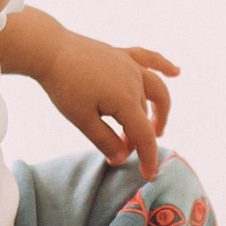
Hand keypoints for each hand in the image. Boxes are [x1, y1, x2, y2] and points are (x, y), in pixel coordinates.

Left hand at [27, 23, 176, 176]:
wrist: (50, 50)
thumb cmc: (64, 85)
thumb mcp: (82, 120)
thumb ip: (104, 140)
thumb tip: (122, 157)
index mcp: (126, 100)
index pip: (144, 135)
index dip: (148, 157)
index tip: (148, 175)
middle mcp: (134, 81)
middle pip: (146, 114)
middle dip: (143, 135)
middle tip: (132, 149)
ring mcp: (129, 65)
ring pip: (154, 90)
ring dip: (158, 109)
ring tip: (157, 125)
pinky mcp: (121, 54)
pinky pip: (148, 59)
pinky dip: (163, 66)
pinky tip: (176, 72)